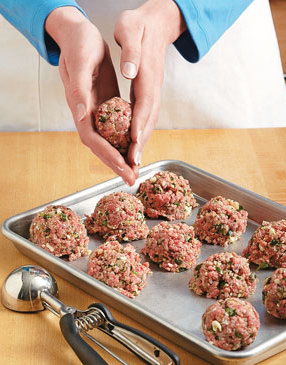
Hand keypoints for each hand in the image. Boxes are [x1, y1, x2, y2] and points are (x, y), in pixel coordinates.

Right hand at [46, 7, 136, 184]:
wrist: (79, 37)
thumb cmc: (80, 46)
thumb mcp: (82, 63)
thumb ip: (79, 91)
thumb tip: (81, 115)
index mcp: (80, 108)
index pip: (93, 139)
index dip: (107, 154)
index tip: (123, 167)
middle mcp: (86, 115)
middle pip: (100, 147)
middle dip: (116, 164)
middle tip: (132, 180)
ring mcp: (95, 114)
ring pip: (107, 142)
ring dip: (120, 158)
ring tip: (134, 172)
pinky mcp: (104, 109)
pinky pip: (113, 131)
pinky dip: (122, 143)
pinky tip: (132, 150)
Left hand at [114, 0, 185, 166]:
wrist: (157, 23)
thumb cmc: (140, 25)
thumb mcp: (131, 29)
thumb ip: (132, 50)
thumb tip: (130, 71)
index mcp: (147, 73)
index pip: (144, 102)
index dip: (139, 123)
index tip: (134, 142)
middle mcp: (153, 86)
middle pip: (149, 119)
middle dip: (142, 142)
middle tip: (134, 163)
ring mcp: (154, 91)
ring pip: (150, 121)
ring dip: (143, 142)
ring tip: (134, 162)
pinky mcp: (151, 93)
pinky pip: (147, 117)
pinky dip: (141, 133)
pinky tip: (134, 144)